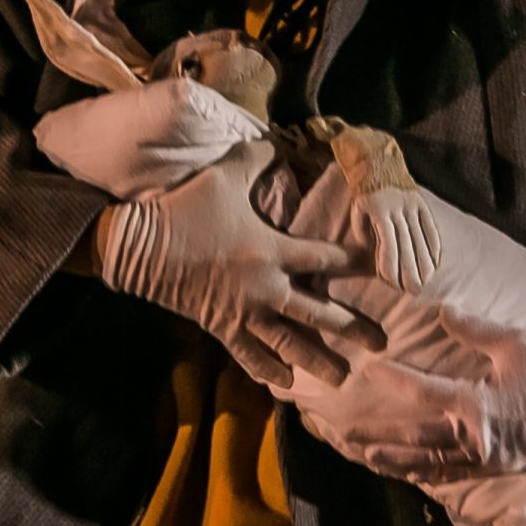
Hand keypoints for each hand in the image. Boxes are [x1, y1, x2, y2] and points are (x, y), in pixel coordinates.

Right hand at [99, 138, 364, 387]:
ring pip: (290, 344)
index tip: (384, 270)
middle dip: (352, 328)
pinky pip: (250, 356)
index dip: (357, 262)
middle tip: (381, 343)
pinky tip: (287, 383)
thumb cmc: (187, 208)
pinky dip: (269, 371)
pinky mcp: (222, 328)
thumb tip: (278, 143)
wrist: (141, 246)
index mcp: (273, 249)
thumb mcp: (226, 174)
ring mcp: (244, 313)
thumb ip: (258, 158)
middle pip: (319, 313)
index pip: (326, 257)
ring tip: (343, 378)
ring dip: (319, 361)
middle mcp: (266, 287)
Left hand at [341, 308, 525, 481]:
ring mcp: (486, 459)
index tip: (369, 368)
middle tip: (345, 430)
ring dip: (395, 458)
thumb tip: (440, 311)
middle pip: (416, 438)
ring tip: (365, 454)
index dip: (394, 380)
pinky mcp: (497, 468)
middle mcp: (477, 439)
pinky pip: (452, 473)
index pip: (424, 393)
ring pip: (429, 462)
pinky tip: (408, 469)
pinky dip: (425, 472)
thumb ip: (473, 329)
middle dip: (379, 434)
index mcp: (479, 407)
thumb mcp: (516, 342)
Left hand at [351, 187, 441, 292]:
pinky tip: (434, 264)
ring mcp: (413, 206)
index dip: (391, 266)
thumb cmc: (364, 193)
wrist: (379, 163)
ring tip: (424, 282)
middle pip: (408, 246)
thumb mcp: (357, 211)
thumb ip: (363, 234)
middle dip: (410, 271)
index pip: (388, 244)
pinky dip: (434, 248)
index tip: (392, 283)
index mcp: (379, 211)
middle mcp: (399, 209)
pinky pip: (432, 229)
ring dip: (424, 264)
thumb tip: (376, 255)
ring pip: (422, 240)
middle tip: (412, 290)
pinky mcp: (423, 205)